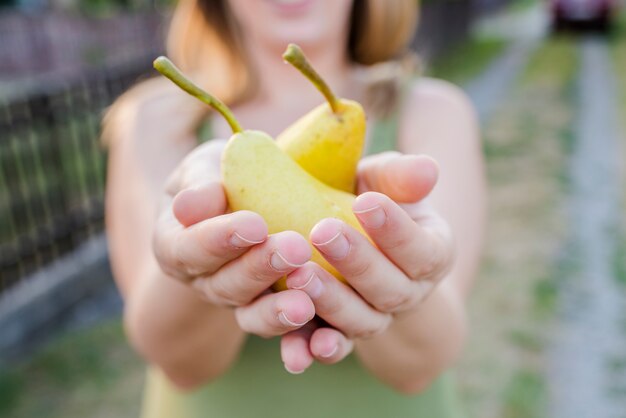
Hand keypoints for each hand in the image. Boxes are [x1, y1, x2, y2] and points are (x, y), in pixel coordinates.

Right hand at [153, 139, 315, 338]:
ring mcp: (239, 300)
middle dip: (259, 269)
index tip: (254, 225)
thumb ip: (200, 183)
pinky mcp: (272, 311)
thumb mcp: (206, 168)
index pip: (188, 248)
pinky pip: (284, 331)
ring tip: (305, 304)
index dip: (217, 240)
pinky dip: (300, 338)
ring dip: (278, 310)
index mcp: (177, 245)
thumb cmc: (222, 177)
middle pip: (226, 284)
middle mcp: (205, 280)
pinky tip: (322, 336)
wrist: (249, 196)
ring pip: (252, 314)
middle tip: (294, 248)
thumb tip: (189, 206)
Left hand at [279, 152, 453, 372]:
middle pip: (390, 291)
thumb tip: (427, 169)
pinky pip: (330, 346)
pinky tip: (297, 352)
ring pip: (361, 322)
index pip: (422, 250)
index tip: (366, 202)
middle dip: (357, 263)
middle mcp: (407, 293)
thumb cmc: (369, 195)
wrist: (344, 226)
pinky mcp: (338, 332)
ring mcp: (374, 318)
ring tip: (300, 275)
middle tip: (322, 232)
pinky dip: (312, 351)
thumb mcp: (383, 180)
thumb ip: (400, 175)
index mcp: (431, 254)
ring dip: (332, 303)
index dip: (396, 230)